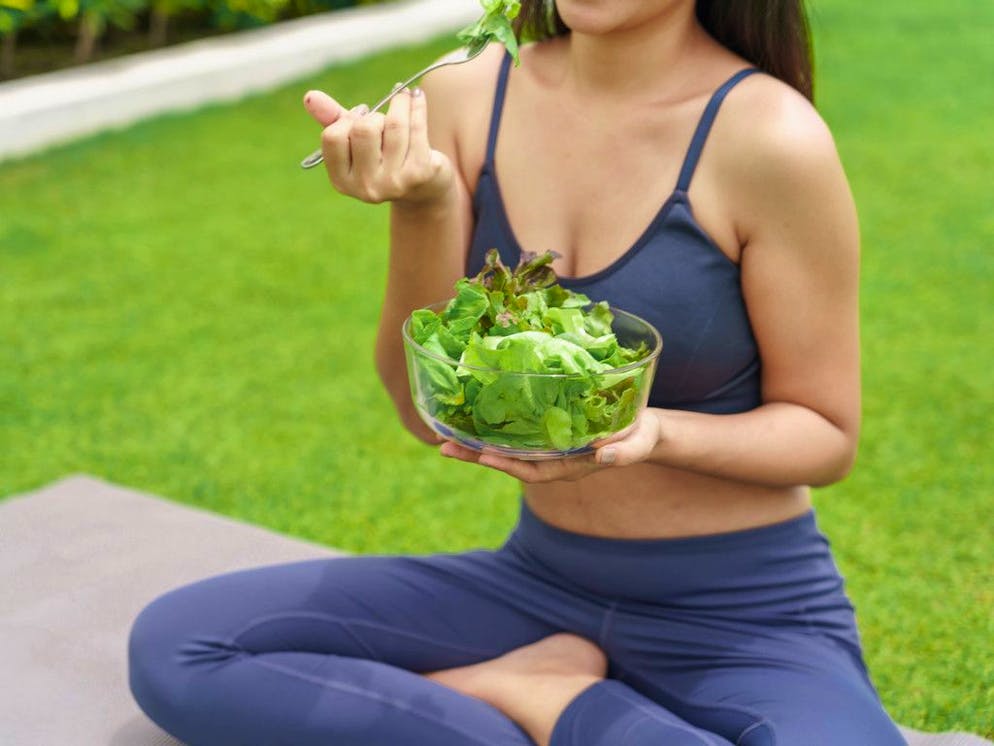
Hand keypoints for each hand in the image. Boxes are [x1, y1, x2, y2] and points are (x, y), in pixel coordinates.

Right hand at [302, 86, 452, 205]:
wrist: (424, 187)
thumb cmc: (383, 157)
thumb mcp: (355, 142)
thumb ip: (332, 120)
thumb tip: (310, 97)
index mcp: (342, 180)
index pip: (332, 136)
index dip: (347, 119)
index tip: (359, 116)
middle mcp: (366, 187)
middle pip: (363, 129)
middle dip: (373, 116)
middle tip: (381, 119)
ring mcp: (393, 183)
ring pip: (393, 125)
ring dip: (398, 104)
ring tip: (402, 98)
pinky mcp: (419, 174)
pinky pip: (416, 127)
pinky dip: (416, 106)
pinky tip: (416, 98)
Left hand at [439, 409, 661, 482]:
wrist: (642, 429)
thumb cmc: (641, 438)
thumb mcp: (637, 444)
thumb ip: (622, 453)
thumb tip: (603, 455)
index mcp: (569, 466)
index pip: (532, 470)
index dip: (507, 464)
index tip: (483, 456)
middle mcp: (552, 459)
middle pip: (509, 462)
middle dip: (477, 456)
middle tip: (443, 446)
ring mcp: (547, 447)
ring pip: (507, 449)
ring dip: (476, 443)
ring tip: (444, 435)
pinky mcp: (546, 431)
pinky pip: (515, 433)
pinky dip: (494, 427)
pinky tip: (473, 416)